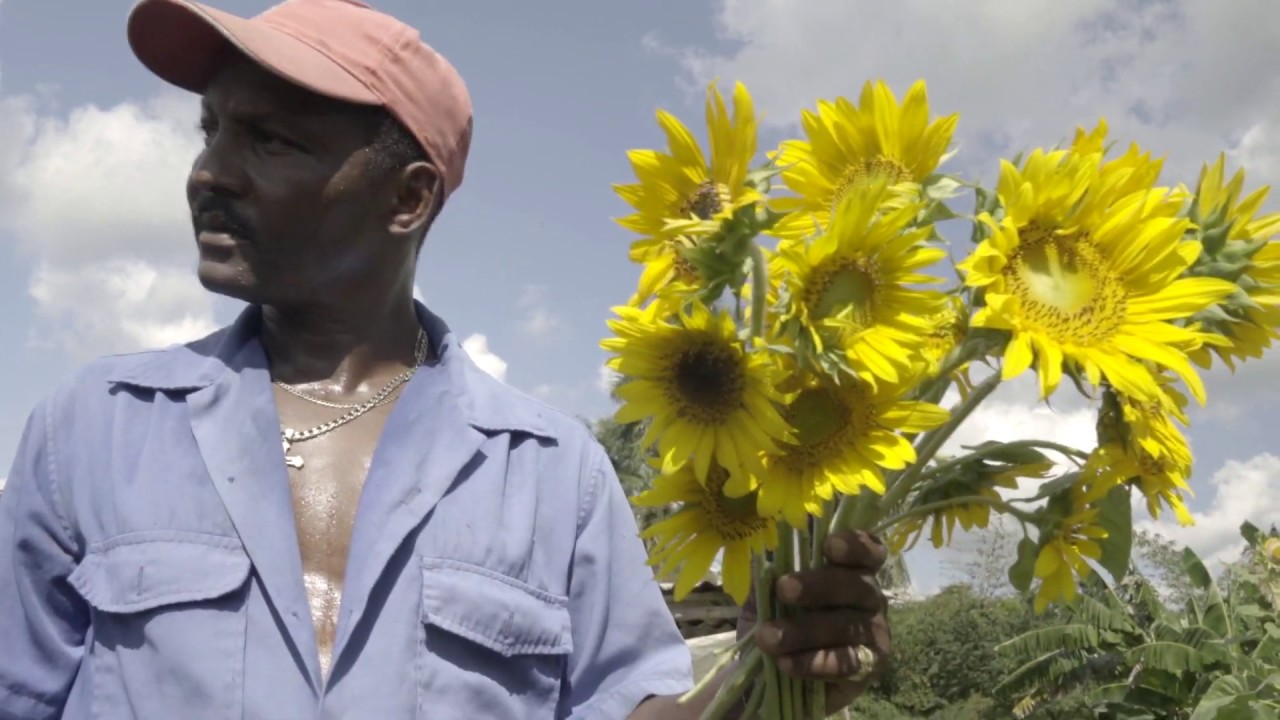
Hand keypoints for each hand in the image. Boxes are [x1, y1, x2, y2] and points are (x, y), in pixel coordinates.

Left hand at [738, 529, 891, 712]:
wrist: (779, 673)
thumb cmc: (782, 621)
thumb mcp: (769, 596)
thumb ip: (770, 579)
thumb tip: (764, 564)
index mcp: (853, 570)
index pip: (868, 551)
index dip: (855, 545)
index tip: (829, 546)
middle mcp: (871, 598)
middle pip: (855, 585)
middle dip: (817, 585)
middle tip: (783, 589)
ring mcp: (875, 633)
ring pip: (845, 626)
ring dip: (803, 631)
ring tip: (768, 637)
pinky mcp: (870, 667)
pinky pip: (845, 663)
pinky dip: (814, 663)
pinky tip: (786, 663)